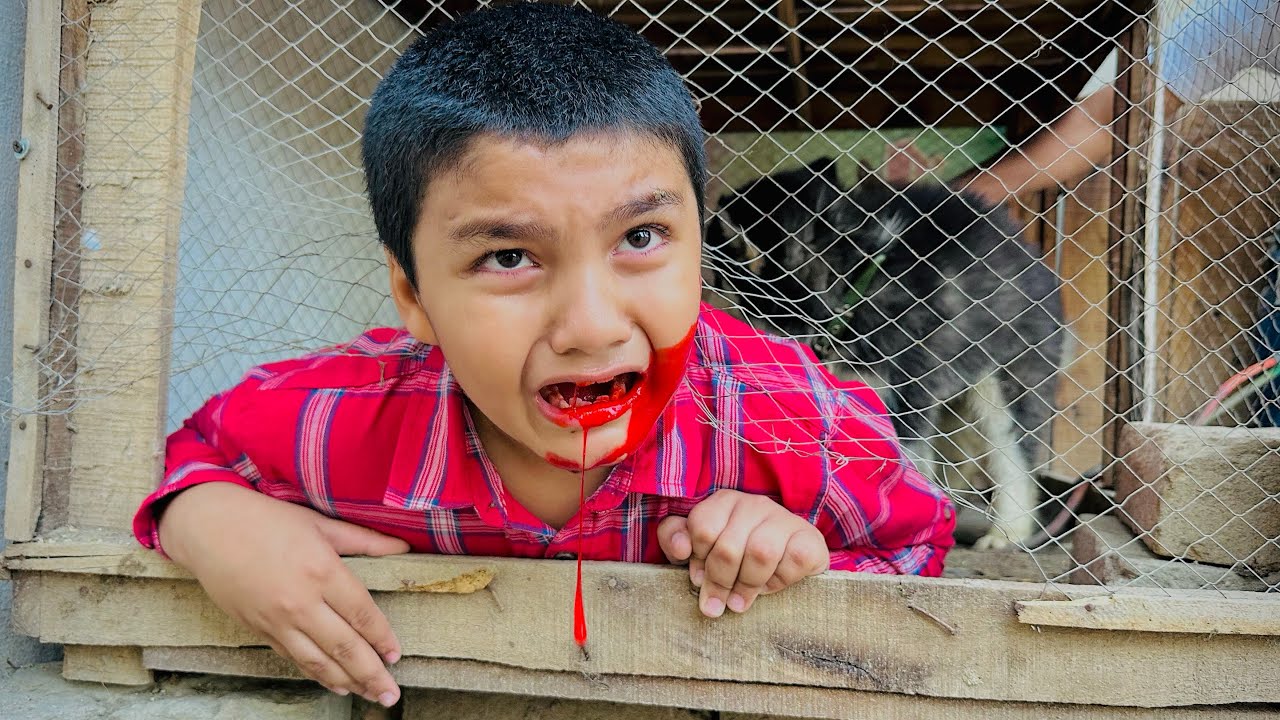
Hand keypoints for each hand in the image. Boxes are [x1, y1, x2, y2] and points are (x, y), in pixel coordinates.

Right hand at [157, 483, 409, 705]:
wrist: (208, 528)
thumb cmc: (266, 519)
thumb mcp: (320, 523)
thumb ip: (365, 540)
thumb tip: (404, 546)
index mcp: (322, 571)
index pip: (362, 614)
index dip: (382, 638)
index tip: (397, 656)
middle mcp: (301, 602)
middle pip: (344, 647)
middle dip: (371, 675)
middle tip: (391, 695)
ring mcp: (277, 620)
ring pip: (318, 662)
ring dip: (347, 682)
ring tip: (369, 695)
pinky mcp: (258, 630)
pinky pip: (293, 658)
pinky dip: (316, 675)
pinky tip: (333, 683)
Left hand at [657, 489, 828, 617]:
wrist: (789, 559)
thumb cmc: (736, 556)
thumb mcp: (700, 548)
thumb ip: (676, 540)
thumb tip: (680, 548)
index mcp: (724, 502)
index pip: (703, 528)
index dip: (698, 560)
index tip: (698, 579)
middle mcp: (755, 504)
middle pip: (729, 546)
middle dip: (719, 582)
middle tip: (716, 605)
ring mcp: (784, 519)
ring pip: (761, 553)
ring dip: (747, 585)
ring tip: (739, 603)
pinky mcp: (809, 538)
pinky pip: (794, 560)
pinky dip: (780, 581)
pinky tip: (772, 585)